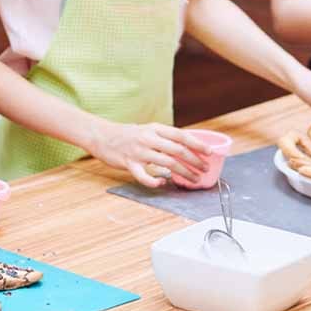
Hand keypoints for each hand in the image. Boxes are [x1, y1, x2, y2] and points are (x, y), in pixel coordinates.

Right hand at [90, 121, 210, 187]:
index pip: (181, 135)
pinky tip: (163, 182)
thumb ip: (163, 137)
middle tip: (204, 169)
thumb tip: (185, 147)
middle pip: (177, 151)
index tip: (209, 152)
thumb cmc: (126, 134)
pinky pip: (144, 176)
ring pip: (167, 164)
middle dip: (195, 161)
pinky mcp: (128, 163)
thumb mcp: (146, 129)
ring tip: (193, 179)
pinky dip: (155, 181)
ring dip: (184, 173)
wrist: (100, 135)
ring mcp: (138, 151)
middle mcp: (148, 138)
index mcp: (154, 128)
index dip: (197, 144)